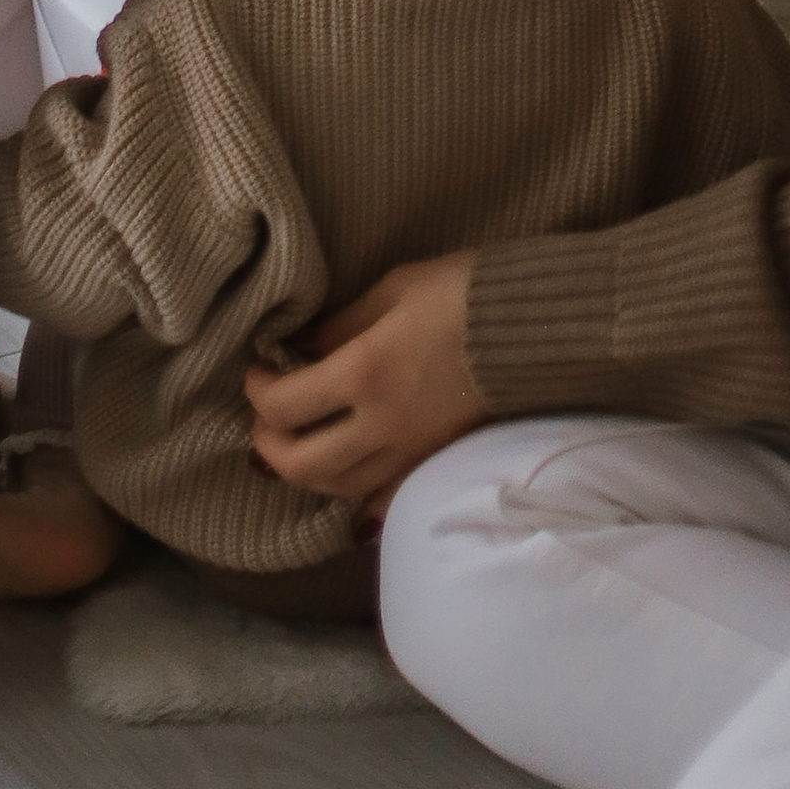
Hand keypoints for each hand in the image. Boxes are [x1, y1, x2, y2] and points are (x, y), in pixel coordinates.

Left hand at [243, 253, 482, 512]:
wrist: (531, 327)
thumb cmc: (460, 294)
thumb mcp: (392, 290)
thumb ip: (342, 325)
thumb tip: (305, 349)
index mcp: (364, 374)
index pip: (286, 405)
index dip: (258, 391)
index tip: (258, 370)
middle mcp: (380, 426)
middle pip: (302, 465)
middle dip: (269, 444)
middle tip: (265, 417)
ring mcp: (408, 453)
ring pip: (337, 489)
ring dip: (305, 471)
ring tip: (297, 442)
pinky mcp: (432, 462)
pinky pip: (381, 497)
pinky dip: (353, 494)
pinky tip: (345, 476)